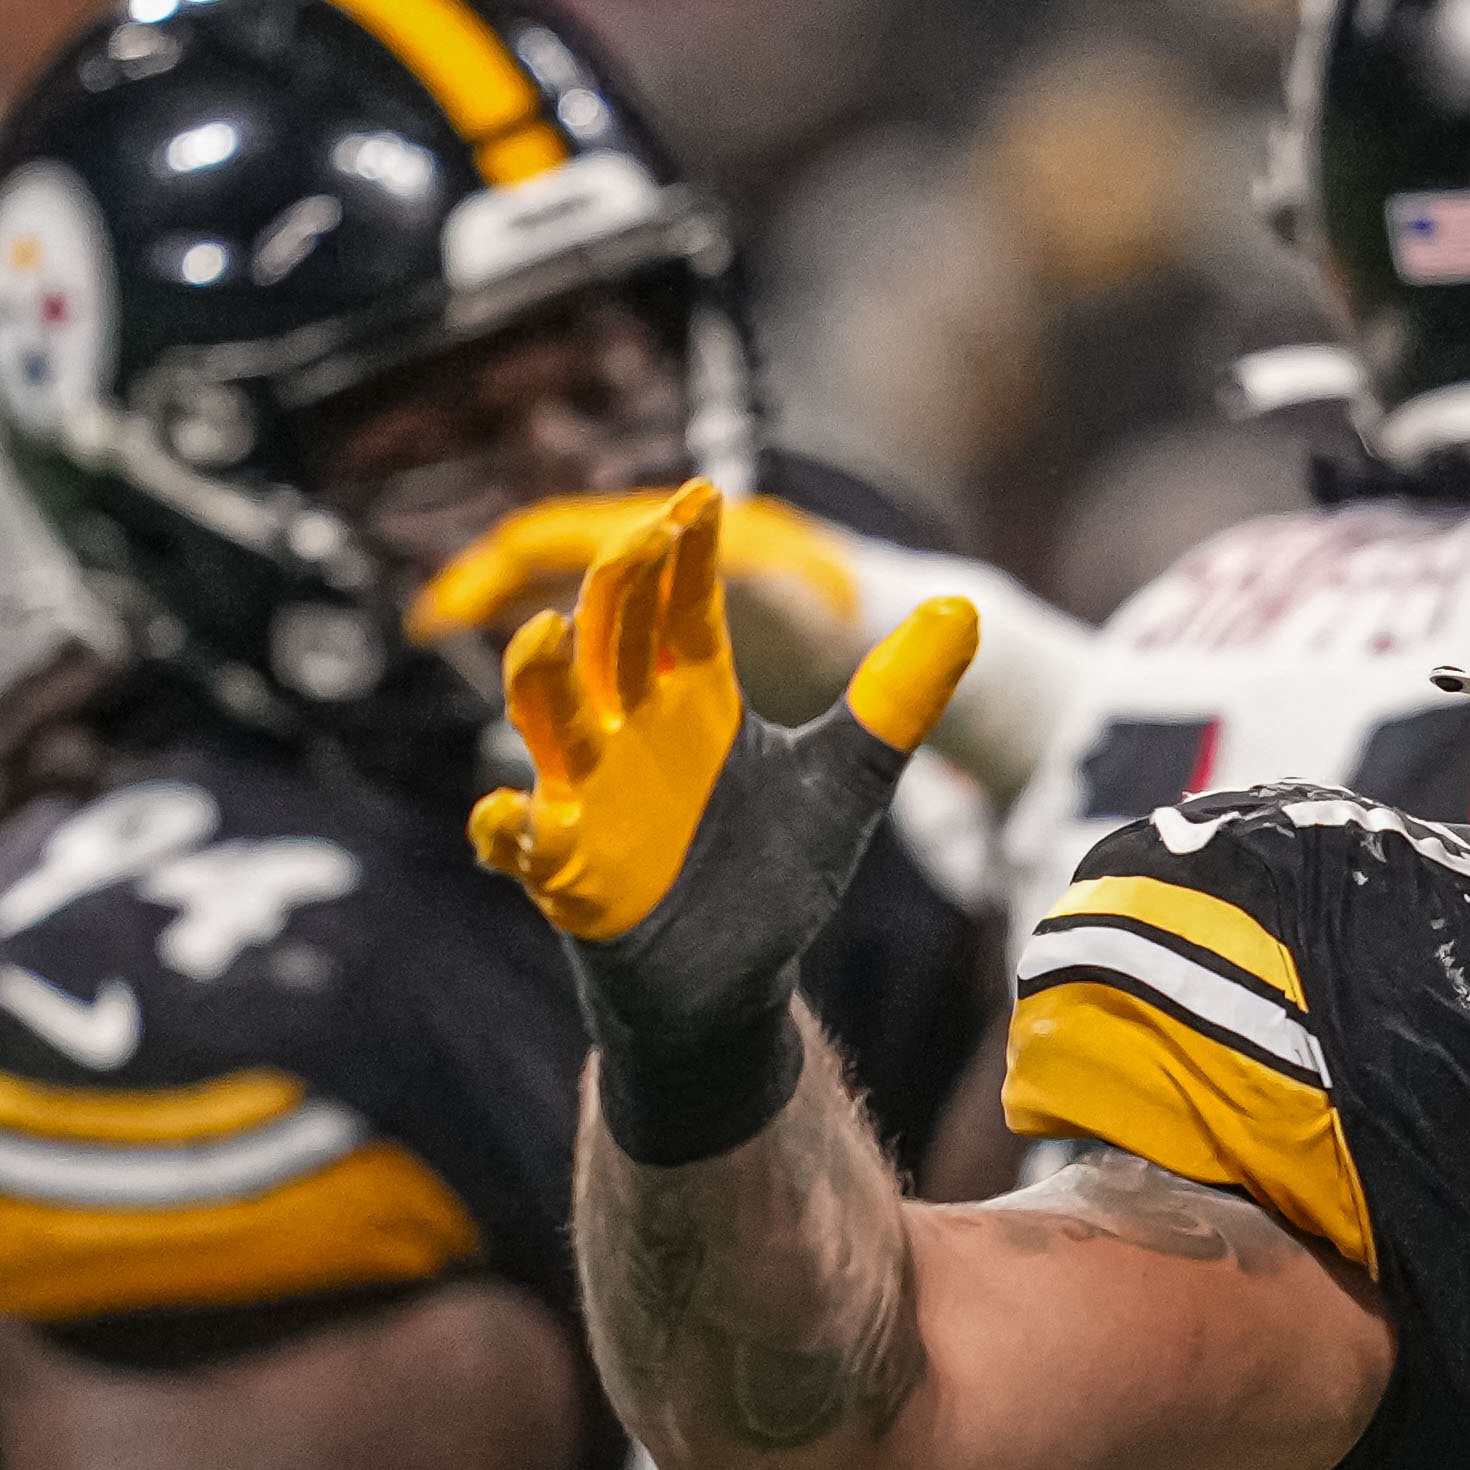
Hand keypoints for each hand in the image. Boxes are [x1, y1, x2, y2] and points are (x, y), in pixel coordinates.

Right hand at [469, 482, 974, 1161]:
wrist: (736, 974)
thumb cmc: (774, 868)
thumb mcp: (846, 778)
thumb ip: (895, 700)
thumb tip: (964, 610)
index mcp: (695, 700)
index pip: (682, 609)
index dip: (688, 556)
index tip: (703, 494)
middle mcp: (631, 732)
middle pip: (614, 642)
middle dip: (621, 590)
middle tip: (643, 535)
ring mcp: (589, 796)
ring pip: (550, 720)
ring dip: (540, 679)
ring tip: (547, 631)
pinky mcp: (566, 870)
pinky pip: (520, 842)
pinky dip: (506, 828)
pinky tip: (507, 812)